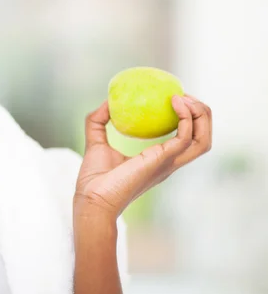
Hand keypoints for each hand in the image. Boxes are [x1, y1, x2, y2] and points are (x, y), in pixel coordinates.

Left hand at [74, 95, 211, 219]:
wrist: (91, 198)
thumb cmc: (93, 179)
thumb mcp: (95, 142)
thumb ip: (98, 121)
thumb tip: (106, 101)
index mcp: (159, 159)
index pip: (187, 139)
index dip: (189, 118)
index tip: (176, 97)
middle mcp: (169, 162)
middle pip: (203, 138)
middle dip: (203, 114)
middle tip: (184, 94)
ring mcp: (168, 162)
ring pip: (203, 139)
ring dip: (200, 114)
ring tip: (183, 97)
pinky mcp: (163, 160)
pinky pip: (185, 136)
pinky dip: (186, 117)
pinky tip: (174, 102)